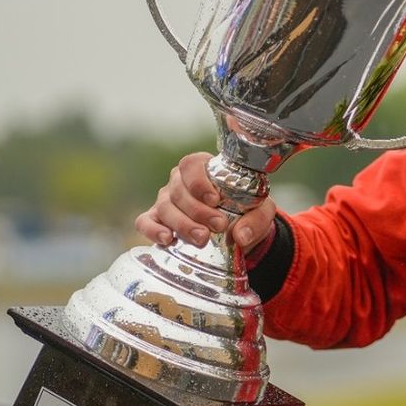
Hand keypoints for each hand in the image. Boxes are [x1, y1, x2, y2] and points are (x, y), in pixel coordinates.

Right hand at [134, 152, 278, 250]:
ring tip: (202, 239)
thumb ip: (256, 219)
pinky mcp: (155, 220)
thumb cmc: (247, 212)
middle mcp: (180, 182)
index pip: (191, 165)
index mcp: (203, 170)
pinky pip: (145, 222)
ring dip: (183, 224)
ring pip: (164, 208)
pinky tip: (168, 240)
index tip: (215, 200)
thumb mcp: (261, 211)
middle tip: (218, 226)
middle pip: (179, 190)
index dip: (199, 182)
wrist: (237, 231)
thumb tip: (241, 236)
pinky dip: (153, 230)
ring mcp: (165, 200)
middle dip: (198, 210)